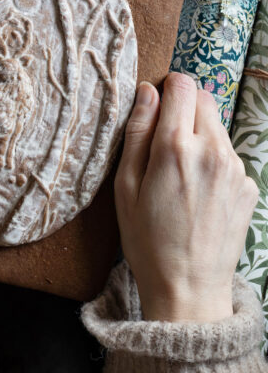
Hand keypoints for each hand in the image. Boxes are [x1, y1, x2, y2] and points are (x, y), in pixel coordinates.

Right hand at [114, 72, 257, 322]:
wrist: (188, 286)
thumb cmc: (146, 238)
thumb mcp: (125, 185)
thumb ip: (136, 133)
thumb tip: (145, 93)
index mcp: (176, 147)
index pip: (182, 86)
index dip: (165, 89)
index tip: (154, 106)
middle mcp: (213, 151)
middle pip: (204, 100)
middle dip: (183, 110)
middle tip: (162, 142)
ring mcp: (236, 169)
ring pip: (217, 127)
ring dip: (198, 135)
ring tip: (178, 173)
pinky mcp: (247, 186)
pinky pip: (228, 155)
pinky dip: (211, 161)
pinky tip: (196, 192)